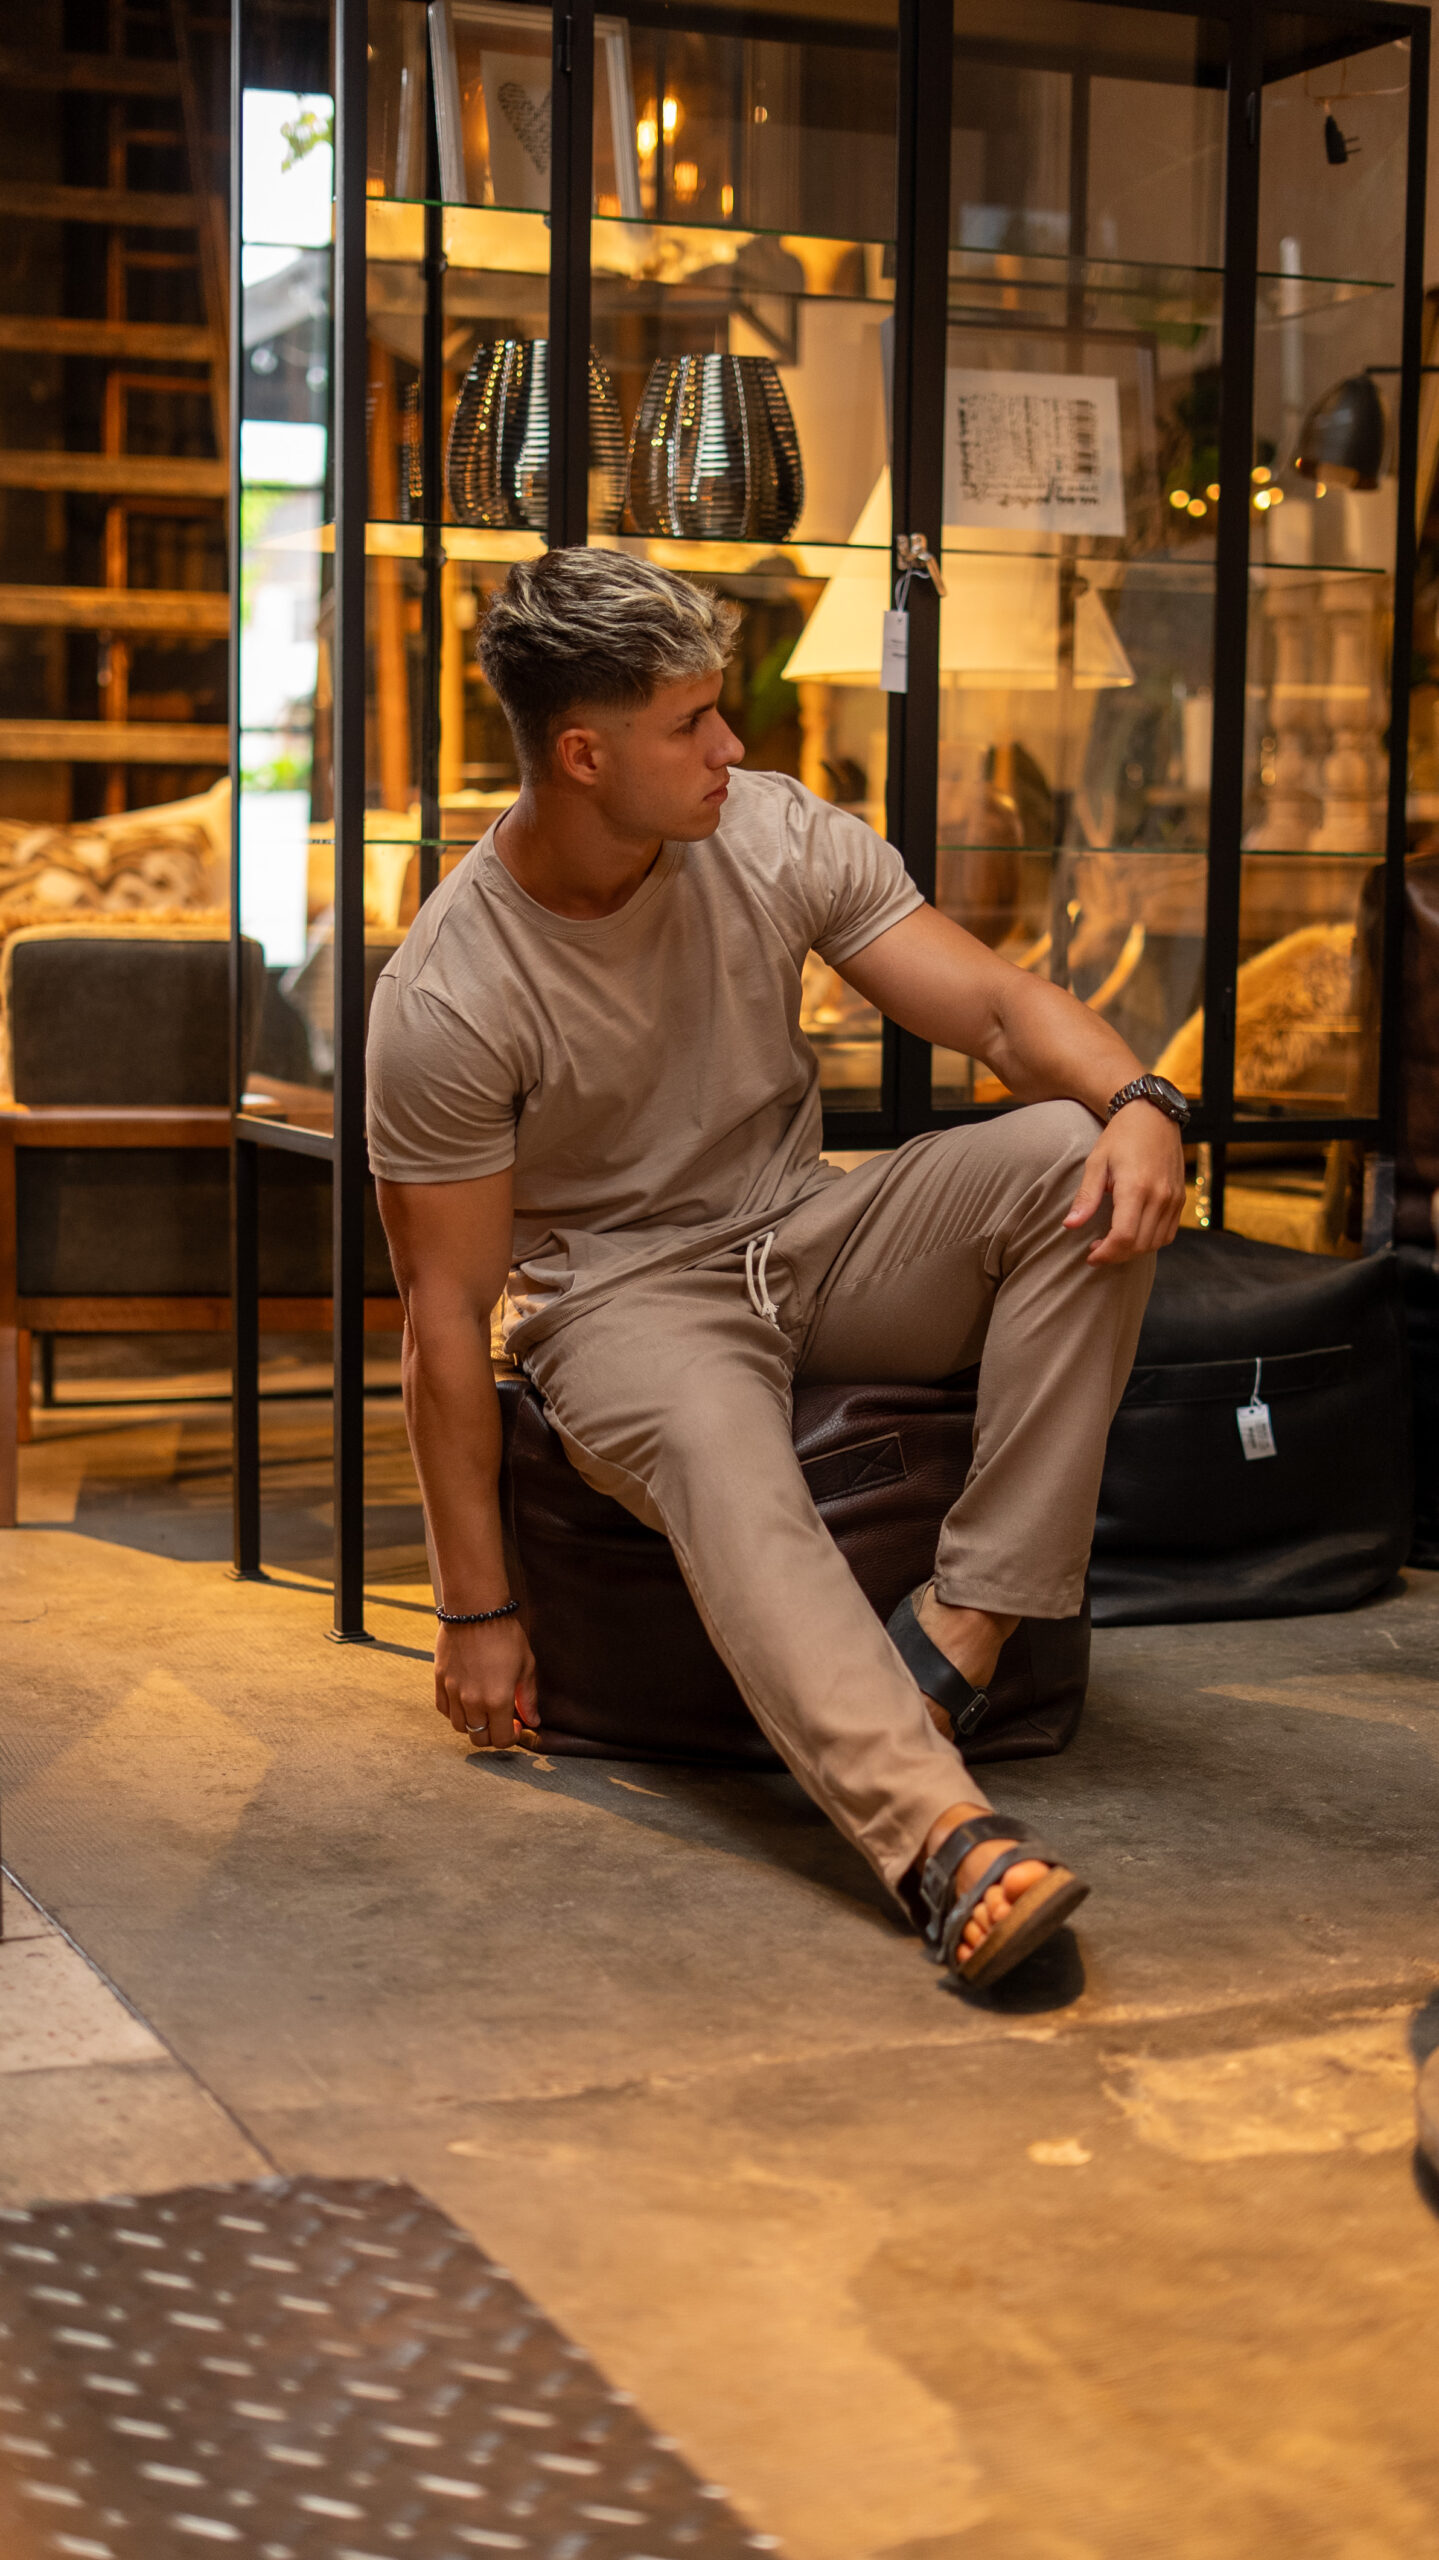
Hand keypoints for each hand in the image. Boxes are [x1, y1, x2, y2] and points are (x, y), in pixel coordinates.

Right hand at [435, 1614, 538, 1746]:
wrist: (475, 1610)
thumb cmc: (505, 1635)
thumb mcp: (526, 1666)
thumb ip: (527, 1698)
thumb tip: (533, 1720)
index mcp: (498, 1700)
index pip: (502, 1739)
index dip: (512, 1738)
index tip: (516, 1725)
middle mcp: (472, 1702)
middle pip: (478, 1738)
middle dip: (492, 1735)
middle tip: (501, 1721)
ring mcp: (453, 1692)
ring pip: (459, 1727)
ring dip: (473, 1724)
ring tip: (483, 1709)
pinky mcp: (439, 1681)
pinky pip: (443, 1709)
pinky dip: (454, 1711)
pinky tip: (465, 1700)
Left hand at [1063, 1102, 1185, 1266]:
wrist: (1152, 1116)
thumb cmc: (1120, 1137)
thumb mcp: (1096, 1163)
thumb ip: (1086, 1197)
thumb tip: (1070, 1225)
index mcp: (1136, 1187)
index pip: (1124, 1237)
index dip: (1106, 1254)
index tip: (1090, 1256)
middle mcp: (1159, 1196)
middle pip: (1140, 1245)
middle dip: (1116, 1255)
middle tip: (1096, 1250)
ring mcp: (1173, 1199)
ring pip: (1156, 1243)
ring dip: (1133, 1251)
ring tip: (1112, 1243)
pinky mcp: (1179, 1199)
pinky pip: (1168, 1234)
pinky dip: (1150, 1242)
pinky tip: (1133, 1234)